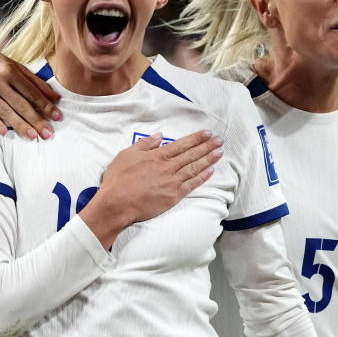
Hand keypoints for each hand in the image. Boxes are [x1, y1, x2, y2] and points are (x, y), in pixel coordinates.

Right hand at [0, 44, 61, 140]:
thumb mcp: (16, 66)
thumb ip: (35, 82)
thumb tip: (56, 97)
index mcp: (10, 70)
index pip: (31, 92)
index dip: (46, 105)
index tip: (58, 117)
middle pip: (20, 104)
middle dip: (36, 120)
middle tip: (47, 134)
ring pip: (4, 110)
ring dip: (20, 125)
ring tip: (33, 136)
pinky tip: (5, 132)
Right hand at [80, 129, 223, 246]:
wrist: (117, 203)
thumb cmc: (118, 179)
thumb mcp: (127, 155)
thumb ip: (144, 145)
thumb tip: (159, 137)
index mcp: (157, 156)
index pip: (181, 144)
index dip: (196, 138)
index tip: (207, 133)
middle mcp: (168, 167)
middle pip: (191, 154)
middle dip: (207, 146)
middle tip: (220, 141)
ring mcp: (172, 182)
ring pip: (194, 168)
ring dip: (208, 159)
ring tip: (219, 153)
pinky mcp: (173, 196)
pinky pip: (191, 185)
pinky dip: (202, 177)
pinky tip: (210, 171)